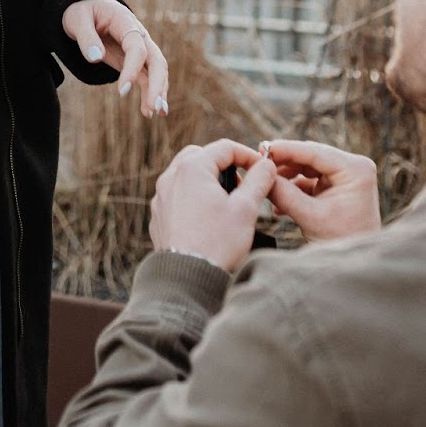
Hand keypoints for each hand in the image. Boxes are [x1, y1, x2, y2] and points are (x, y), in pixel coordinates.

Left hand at [61, 0, 168, 117]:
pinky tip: (147, 112)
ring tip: (155, 115)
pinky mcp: (134, 59)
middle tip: (154, 107)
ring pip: (156, 70)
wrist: (87, 6)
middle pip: (156, 60)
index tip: (121, 92)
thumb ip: (86, 37)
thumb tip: (95, 58)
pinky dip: (149, 93)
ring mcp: (139, 47)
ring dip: (158, 92)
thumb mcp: (77, 20)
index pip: (137, 48)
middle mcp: (139, 35)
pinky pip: (147, 76)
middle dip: (157, 84)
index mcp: (126, 21)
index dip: (132, 69)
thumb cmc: (82, 11)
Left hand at [149, 140, 277, 273]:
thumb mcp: (246, 208)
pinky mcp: (158, 215)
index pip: (224, 147)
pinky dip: (193, 196)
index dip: (248, 155)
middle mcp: (171, 177)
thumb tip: (266, 165)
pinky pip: (177, 195)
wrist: (187, 279)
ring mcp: (161, 197)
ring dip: (208, 180)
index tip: (262, 170)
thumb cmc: (218, 242)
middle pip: (200, 155)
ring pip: (186, 174)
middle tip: (242, 184)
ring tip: (226, 202)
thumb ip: (259, 180)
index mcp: (192, 168)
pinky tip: (208, 217)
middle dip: (224, 164)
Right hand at [266, 140, 381, 241]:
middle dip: (284, 163)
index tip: (262, 148)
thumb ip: (284, 193)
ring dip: (287, 177)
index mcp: (355, 170)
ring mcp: (346, 176)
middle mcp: (354, 167)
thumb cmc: (340, 241)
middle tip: (259, 164)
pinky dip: (294, 189)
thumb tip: (261, 174)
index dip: (286, 149)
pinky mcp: (338, 186)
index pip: (315, 152)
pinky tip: (278, 203)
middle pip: (311, 157)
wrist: (355, 264)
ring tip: (267, 187)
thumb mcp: (309, 216)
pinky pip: (311, 180)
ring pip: (308, 167)